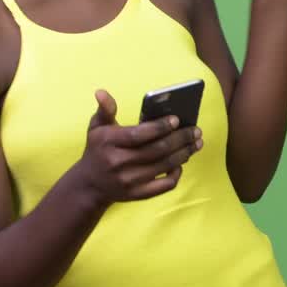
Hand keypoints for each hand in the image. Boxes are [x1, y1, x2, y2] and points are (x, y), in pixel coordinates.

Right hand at [75, 90, 203, 205]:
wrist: (89, 185)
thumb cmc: (98, 150)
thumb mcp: (97, 128)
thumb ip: (105, 109)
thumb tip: (102, 92)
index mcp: (109, 142)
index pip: (139, 134)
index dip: (160, 127)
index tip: (177, 119)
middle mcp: (118, 163)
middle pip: (157, 150)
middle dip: (180, 139)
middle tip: (196, 130)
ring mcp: (128, 181)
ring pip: (164, 166)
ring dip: (184, 153)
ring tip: (196, 143)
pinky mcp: (136, 195)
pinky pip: (163, 186)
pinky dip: (176, 174)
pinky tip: (182, 163)